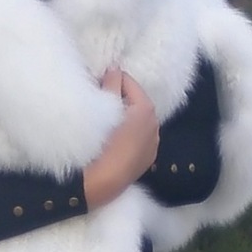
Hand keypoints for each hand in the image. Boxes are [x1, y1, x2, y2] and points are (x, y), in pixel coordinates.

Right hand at [81, 68, 159, 208]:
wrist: (102, 183)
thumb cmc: (101, 142)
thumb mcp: (104, 108)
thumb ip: (110, 85)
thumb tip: (114, 68)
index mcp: (145, 108)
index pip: (127, 81)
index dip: (110, 80)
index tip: (95, 86)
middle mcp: (155, 124)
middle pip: (135, 100)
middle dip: (118, 98)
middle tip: (97, 102)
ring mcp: (153, 143)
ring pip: (137, 120)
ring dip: (124, 116)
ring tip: (104, 122)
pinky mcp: (147, 158)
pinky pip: (138, 137)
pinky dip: (128, 133)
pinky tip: (114, 140)